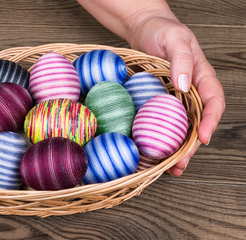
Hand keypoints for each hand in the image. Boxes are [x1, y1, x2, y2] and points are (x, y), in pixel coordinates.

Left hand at [127, 16, 224, 175]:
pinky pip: (160, 120)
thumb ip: (182, 61)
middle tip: (181, 163)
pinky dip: (159, 136)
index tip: (202, 137)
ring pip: (180, 126)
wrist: (143, 28)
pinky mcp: (157, 100)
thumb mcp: (175, 40)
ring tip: (170, 167)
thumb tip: (184, 86)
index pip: (213, 102)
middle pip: (197, 122)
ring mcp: (173, 97)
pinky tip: (152, 151)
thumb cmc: (162, 30)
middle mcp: (190, 91)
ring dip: (176, 147)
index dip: (211, 121)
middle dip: (191, 145)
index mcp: (202, 76)